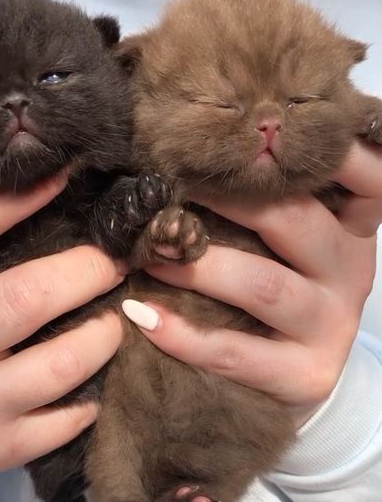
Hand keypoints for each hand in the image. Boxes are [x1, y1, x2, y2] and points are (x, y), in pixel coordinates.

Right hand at [0, 172, 123, 471]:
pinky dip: (95, 396)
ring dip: (106, 335)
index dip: (10, 201)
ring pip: (62, 364)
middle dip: (87, 272)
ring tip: (116, 320)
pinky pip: (71, 418)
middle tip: (116, 262)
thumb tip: (55, 186)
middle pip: (25, 298)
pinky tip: (95, 380)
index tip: (65, 175)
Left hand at [122, 141, 379, 427]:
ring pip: (264, 286)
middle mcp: (350, 272)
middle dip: (228, 199)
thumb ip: (273, 204)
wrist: (296, 378)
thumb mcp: (293, 247)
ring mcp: (330, 326)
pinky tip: (143, 315)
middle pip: (295, 221)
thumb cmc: (282, 298)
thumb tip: (202, 149)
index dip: (334, 151)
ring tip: (151, 253)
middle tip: (171, 184)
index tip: (270, 124)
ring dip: (199, 266)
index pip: (369, 178)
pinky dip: (184, 334)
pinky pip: (236, 352)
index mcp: (352, 231)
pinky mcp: (304, 375)